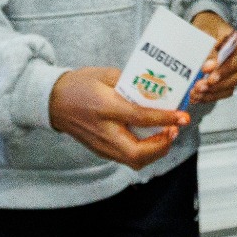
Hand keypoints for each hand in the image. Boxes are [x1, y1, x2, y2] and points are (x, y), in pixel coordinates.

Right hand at [48, 66, 184, 168]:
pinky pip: (127, 158)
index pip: (140, 117)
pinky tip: (153, 139)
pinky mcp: (101, 151)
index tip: (182, 116)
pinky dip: (145, 152)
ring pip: (134, 160)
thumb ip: (130, 83)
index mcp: (104, 107)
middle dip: (162, 145)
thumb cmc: (79, 85)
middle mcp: (103, 131)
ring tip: (167, 134)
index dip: (165, 118)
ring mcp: (101, 145)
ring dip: (156, 151)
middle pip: (137, 152)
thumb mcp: (105, 75)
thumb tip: (155, 89)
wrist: (53, 102)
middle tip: (174, 129)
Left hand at [187, 11, 236, 104]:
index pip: (234, 60)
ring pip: (228, 87)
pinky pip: (220, 92)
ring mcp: (231, 71)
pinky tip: (196, 98)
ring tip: (195, 95)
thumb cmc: (207, 26)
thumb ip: (209, 47)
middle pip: (234, 77)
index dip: (222, 69)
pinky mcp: (223, 79)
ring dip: (211, 94)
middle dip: (216, 85)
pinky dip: (209, 97)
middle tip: (198, 87)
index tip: (206, 71)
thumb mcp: (206, 30)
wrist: (204, 27)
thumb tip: (209, 65)